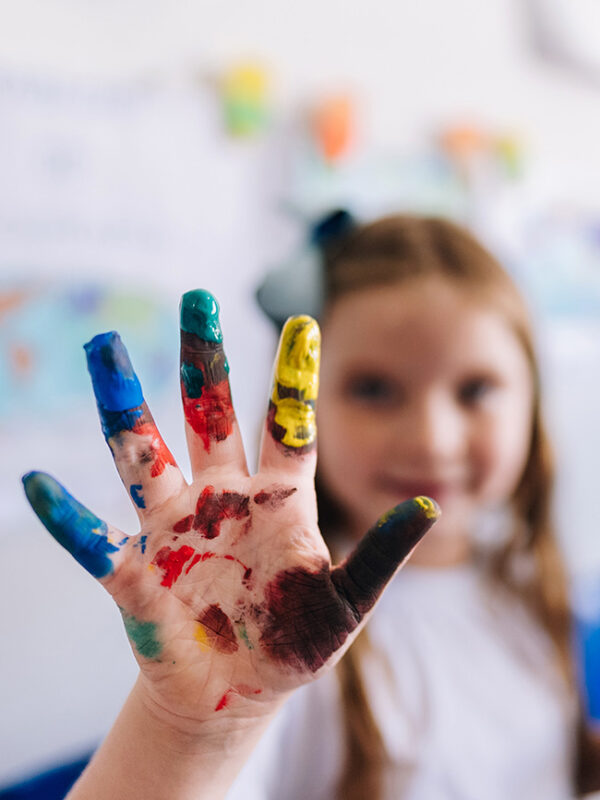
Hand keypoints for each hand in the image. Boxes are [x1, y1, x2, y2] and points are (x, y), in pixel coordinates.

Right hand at [23, 289, 438, 732]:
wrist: (238, 694)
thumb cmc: (297, 644)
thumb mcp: (348, 603)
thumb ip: (383, 555)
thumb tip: (434, 506)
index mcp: (279, 500)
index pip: (289, 426)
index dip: (294, 378)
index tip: (303, 322)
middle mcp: (222, 499)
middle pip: (210, 417)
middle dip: (204, 361)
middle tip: (196, 297)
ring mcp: (175, 531)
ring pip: (145, 456)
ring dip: (123, 407)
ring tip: (103, 348)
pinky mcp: (137, 576)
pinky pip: (95, 542)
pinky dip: (67, 518)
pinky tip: (37, 484)